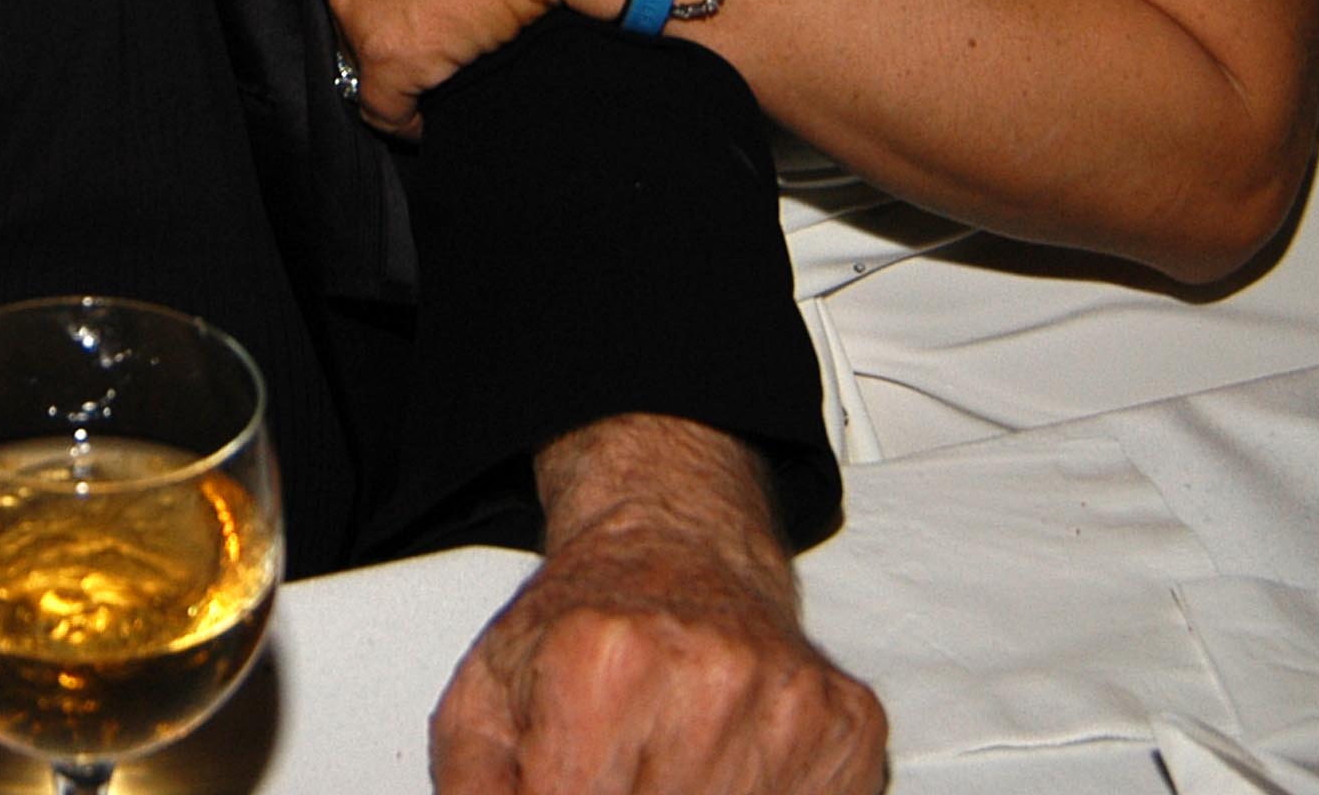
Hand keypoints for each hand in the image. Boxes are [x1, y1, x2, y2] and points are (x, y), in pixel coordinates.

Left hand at [433, 417, 883, 794]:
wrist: (677, 547)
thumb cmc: (581, 631)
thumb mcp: (486, 698)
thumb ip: (473, 787)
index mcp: (600, 665)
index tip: (567, 782)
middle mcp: (706, 675)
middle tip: (617, 772)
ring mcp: (787, 702)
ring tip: (664, 766)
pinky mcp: (845, 726)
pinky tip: (727, 766)